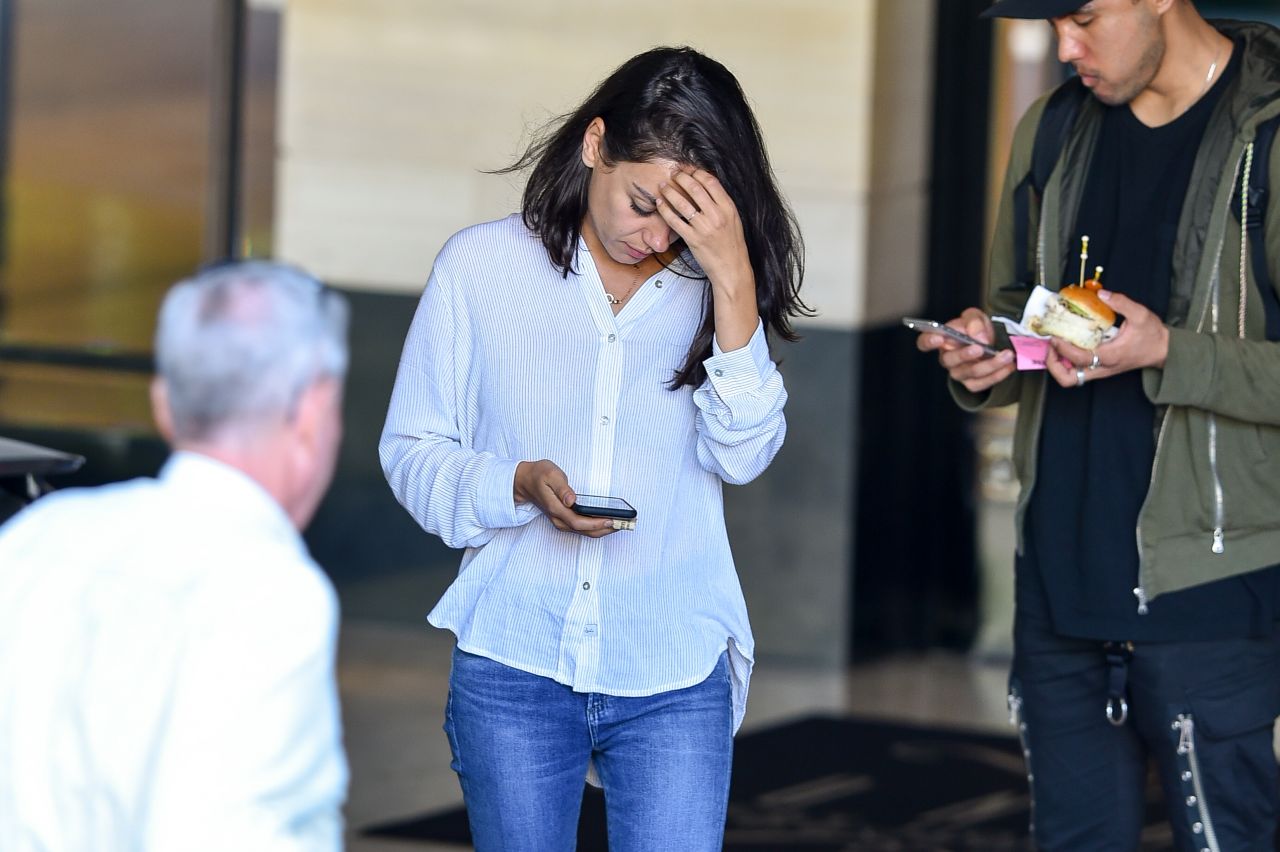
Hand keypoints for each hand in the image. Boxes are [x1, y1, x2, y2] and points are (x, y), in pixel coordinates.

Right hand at [514, 459, 616, 537]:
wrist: (525, 481)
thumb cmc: (539, 475)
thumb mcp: (550, 474)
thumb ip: (562, 488)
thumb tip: (572, 500)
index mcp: (556, 508)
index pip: (578, 522)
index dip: (596, 524)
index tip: (611, 520)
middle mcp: (559, 519)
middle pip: (584, 531)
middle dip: (605, 529)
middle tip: (623, 524)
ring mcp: (561, 521)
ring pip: (584, 532)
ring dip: (603, 530)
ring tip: (620, 524)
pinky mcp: (564, 519)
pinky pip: (582, 528)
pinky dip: (596, 527)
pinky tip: (607, 522)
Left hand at [655, 168, 757, 350]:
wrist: (732, 269)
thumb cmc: (732, 245)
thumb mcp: (733, 220)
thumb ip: (721, 204)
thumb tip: (706, 187)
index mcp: (729, 208)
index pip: (711, 182)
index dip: (697, 172)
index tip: (688, 169)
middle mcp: (717, 215)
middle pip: (695, 188)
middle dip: (681, 177)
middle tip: (672, 173)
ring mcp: (704, 227)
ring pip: (683, 202)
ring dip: (670, 191)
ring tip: (662, 186)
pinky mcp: (693, 239)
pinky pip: (675, 221)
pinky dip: (665, 210)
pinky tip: (660, 204)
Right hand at [920, 307, 1015, 392]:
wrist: (992, 342)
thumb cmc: (976, 329)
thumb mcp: (976, 317)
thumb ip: (974, 321)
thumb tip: (979, 337)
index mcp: (941, 340)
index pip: (925, 342)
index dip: (928, 341)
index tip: (938, 338)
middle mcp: (947, 359)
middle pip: (949, 360)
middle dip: (964, 355)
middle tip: (980, 348)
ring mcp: (959, 373)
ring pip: (970, 373)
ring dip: (989, 364)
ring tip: (1006, 355)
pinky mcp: (972, 383)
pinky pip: (982, 383)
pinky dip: (997, 375)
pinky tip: (1008, 366)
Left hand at [1045, 290, 1168, 387]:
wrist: (1163, 350)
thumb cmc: (1152, 335)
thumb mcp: (1140, 314)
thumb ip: (1121, 302)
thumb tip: (1102, 293)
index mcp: (1110, 356)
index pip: (1079, 358)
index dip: (1062, 349)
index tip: (1054, 336)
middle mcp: (1102, 367)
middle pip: (1068, 378)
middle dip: (1053, 363)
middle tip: (1051, 345)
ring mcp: (1100, 371)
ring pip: (1071, 378)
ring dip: (1058, 365)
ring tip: (1055, 347)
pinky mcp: (1100, 369)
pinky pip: (1077, 371)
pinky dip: (1066, 362)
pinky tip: (1066, 346)